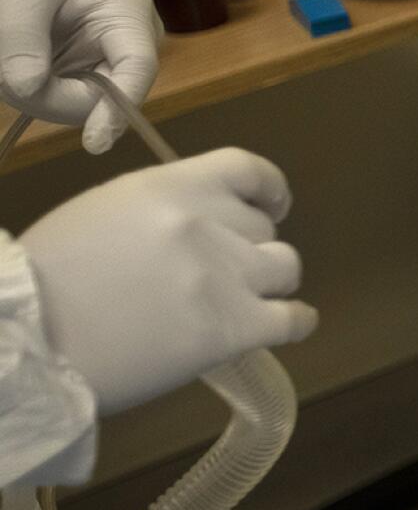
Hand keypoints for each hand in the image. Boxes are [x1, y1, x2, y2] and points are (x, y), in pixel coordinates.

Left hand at [0, 0, 158, 153]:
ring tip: (3, 47)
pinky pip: (43, 86)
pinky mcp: (62, 58)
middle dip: (54, 96)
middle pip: (98, 93)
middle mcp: (115, 38)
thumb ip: (23, 44)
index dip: (118, 108)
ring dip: (27, 86)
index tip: (93, 142)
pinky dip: (18, 79)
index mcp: (124, 11)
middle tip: (10, 79)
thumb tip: (27, 90)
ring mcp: (88, 50)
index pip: (136, 69)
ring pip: (65, 96)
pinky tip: (5, 50)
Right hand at [20, 149, 317, 413]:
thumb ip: (158, 212)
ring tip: (248, 301)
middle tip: (223, 274)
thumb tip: (194, 225)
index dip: (269, 189)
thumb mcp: (99, 215)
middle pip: (264, 228)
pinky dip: (297, 323)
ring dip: (270, 284)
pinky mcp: (234, 327)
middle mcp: (205, 223)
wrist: (28, 340)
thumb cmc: (47, 282)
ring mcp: (224, 275)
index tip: (274, 205)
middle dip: (249, 249)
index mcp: (168, 187)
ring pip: (286, 268)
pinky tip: (288, 326)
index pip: (246, 169)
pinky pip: (293, 319)